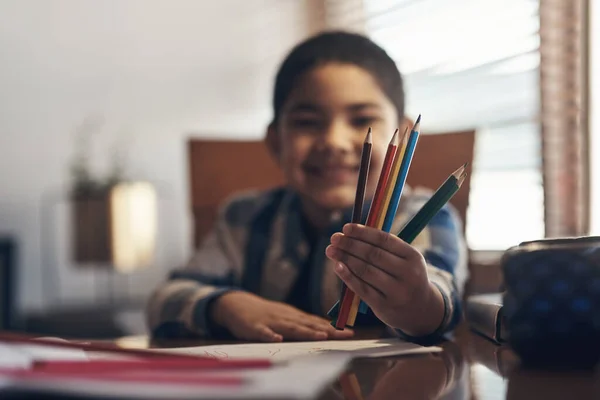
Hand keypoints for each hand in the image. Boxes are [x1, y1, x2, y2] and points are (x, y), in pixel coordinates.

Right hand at [210, 291, 353, 341]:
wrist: (237, 304)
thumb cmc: (266, 313)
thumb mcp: (286, 316)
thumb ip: (303, 323)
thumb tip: (326, 329)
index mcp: (294, 316)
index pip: (317, 322)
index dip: (334, 328)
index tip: (351, 333)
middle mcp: (286, 317)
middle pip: (309, 325)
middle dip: (328, 330)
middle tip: (344, 335)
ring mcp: (271, 321)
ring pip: (290, 327)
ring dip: (306, 332)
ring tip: (321, 336)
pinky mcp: (254, 327)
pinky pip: (263, 332)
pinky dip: (270, 335)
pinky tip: (277, 338)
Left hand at [325, 223, 444, 335]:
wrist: (421, 310)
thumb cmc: (405, 277)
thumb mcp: (404, 261)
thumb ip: (384, 247)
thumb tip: (351, 232)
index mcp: (413, 256)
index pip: (384, 240)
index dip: (363, 233)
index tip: (346, 227)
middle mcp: (408, 274)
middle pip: (373, 255)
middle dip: (350, 244)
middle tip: (334, 238)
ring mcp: (396, 291)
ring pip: (366, 271)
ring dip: (345, 258)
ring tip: (331, 250)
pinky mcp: (384, 306)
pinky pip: (362, 288)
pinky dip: (347, 276)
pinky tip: (337, 266)